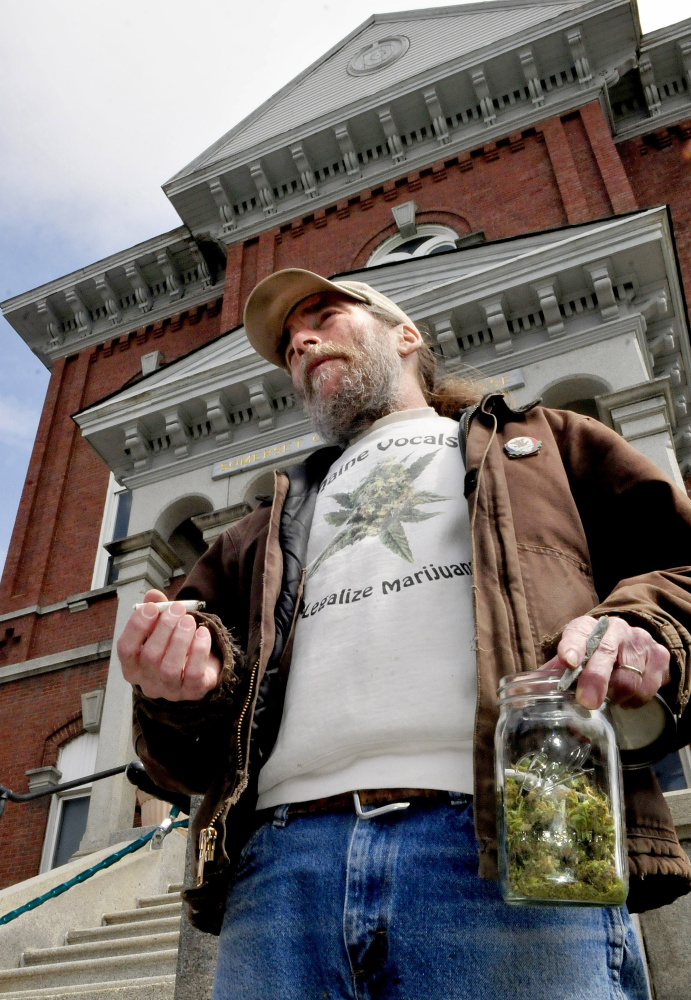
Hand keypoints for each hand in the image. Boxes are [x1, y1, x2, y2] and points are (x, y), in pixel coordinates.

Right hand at [118, 588, 221, 700]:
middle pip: (149, 657)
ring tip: (189, 621)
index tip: (151, 607)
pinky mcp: (192, 692)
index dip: (137, 626)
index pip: (125, 649)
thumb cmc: (175, 646)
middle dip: (164, 628)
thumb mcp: (162, 627)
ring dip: (180, 639)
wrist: (201, 666)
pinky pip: (193, 674)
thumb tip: (153, 595)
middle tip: (177, 608)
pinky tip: (203, 633)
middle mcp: (147, 682)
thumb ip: (156, 610)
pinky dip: (199, 651)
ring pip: (169, 668)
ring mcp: (169, 690)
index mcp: (133, 666)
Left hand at [542, 615, 670, 709]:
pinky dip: (634, 700)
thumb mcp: (573, 654)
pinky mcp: (660, 655)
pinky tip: (626, 694)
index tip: (569, 660)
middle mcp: (615, 629)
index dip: (573, 645)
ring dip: (615, 695)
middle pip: (606, 655)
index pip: (578, 632)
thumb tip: (527, 690)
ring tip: (609, 694)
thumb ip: (554, 671)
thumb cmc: (594, 651)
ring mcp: (640, 641)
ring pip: (628, 679)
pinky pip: (647, 689)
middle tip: (587, 702)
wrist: (631, 641)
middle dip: (596, 680)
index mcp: (588, 627)